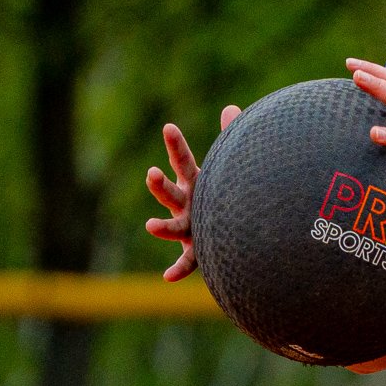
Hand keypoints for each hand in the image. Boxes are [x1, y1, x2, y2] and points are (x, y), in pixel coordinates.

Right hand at [145, 107, 240, 280]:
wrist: (235, 230)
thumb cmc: (229, 193)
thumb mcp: (229, 166)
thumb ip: (231, 137)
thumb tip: (232, 109)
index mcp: (194, 183)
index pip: (182, 160)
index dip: (175, 144)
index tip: (169, 128)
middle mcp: (186, 205)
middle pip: (169, 193)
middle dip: (159, 184)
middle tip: (152, 174)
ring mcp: (188, 229)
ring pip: (172, 227)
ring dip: (162, 227)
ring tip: (151, 225)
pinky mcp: (197, 251)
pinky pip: (187, 262)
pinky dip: (178, 269)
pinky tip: (168, 277)